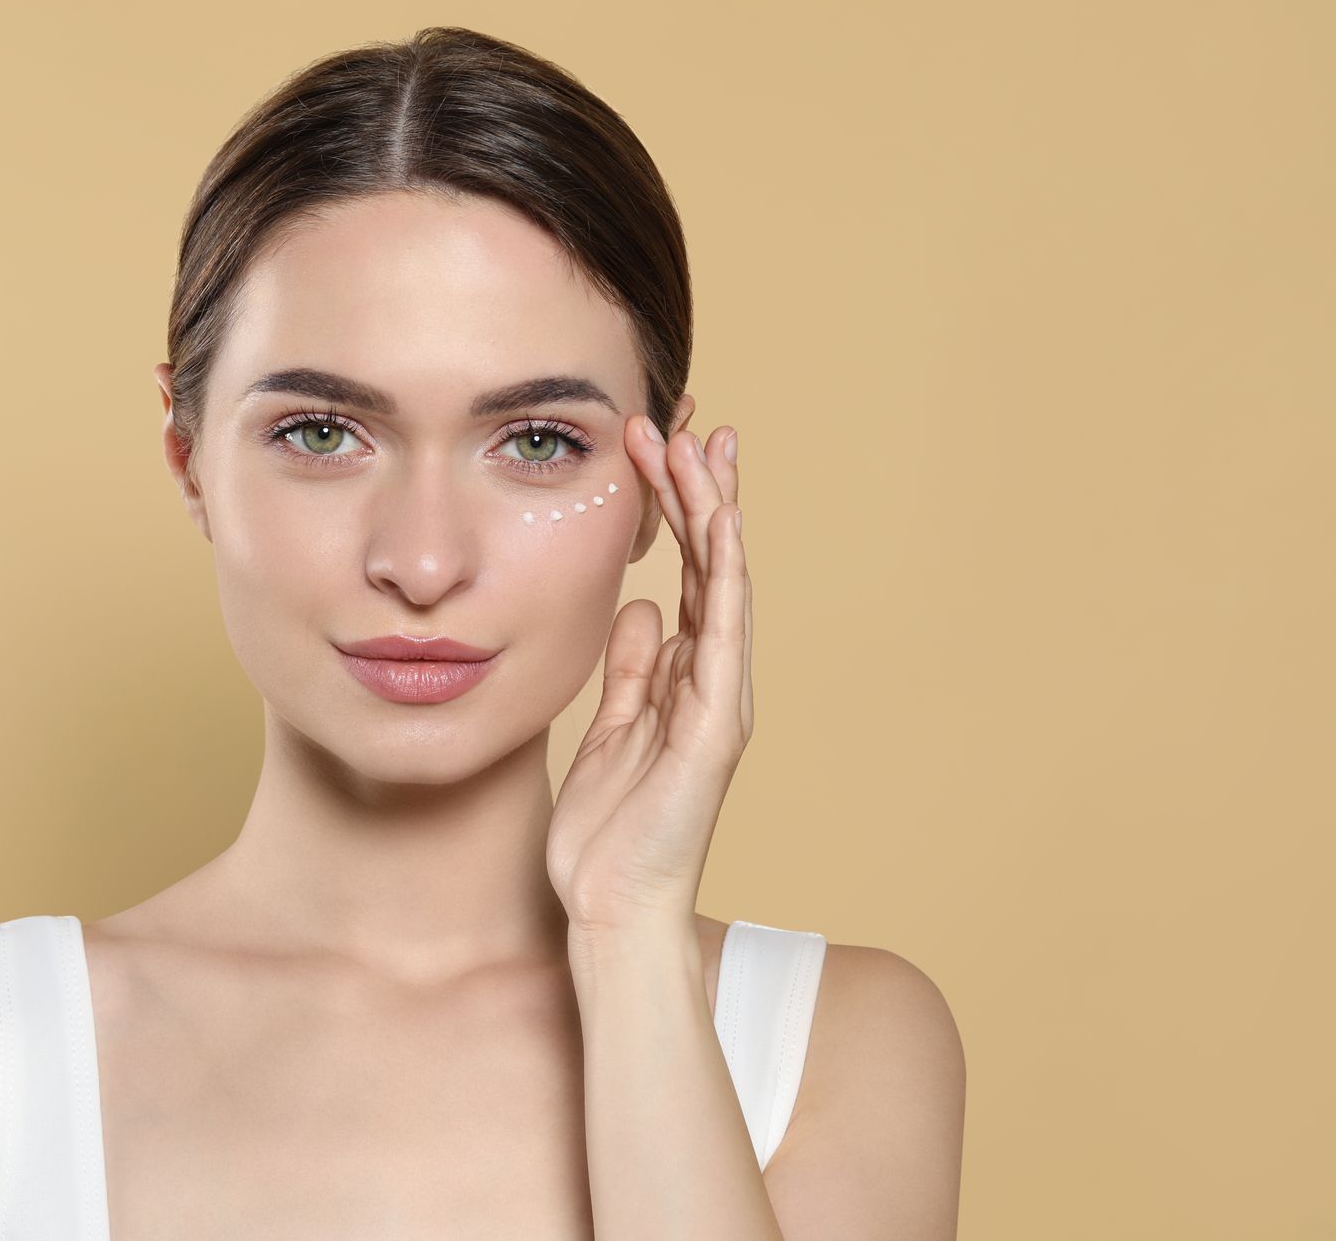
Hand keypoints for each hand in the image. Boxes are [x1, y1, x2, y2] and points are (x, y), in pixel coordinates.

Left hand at [546, 396, 752, 934]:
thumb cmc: (609, 833)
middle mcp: (714, 681)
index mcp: (687, 679)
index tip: (659, 450)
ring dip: (711, 516)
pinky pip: (725, 639)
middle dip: (699, 494)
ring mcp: (722, 702)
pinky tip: (720, 529)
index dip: (679, 513)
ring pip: (725, 587)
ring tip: (696, 449)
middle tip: (681, 424)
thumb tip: (642, 607)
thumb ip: (632, 669)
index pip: (690, 577)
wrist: (614, 911)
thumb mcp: (611, 729)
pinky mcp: (716, 728)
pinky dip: (725, 580)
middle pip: (714, 568)